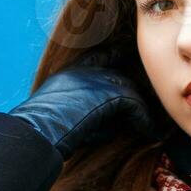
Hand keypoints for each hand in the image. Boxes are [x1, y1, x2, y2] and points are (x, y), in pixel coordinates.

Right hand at [7, 56, 168, 161]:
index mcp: (71, 72)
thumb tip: (95, 128)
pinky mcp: (111, 94)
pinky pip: (136, 107)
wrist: (39, 129)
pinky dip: (145, 121)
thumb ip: (76, 111)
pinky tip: (151, 133)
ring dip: (140, 111)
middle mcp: (86, 72)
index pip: (99, 57)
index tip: (125, 64)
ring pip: (129, 91)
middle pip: (119, 76)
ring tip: (150, 125)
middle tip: (146, 106)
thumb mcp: (56, 113)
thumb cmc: (41, 129)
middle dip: (133, 91)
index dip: (113, 60)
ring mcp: (99, 80)